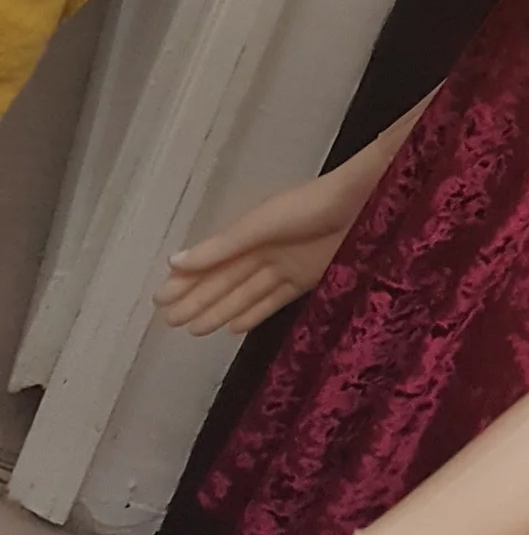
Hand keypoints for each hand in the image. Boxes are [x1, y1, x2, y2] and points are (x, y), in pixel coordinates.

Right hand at [154, 168, 364, 335]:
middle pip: (223, 280)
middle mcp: (263, 250)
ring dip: (219, 310)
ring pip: (243, 293)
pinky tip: (233, 327)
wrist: (362, 204)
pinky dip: (253, 313)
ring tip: (194, 330)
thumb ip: (222, 247)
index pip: (210, 261)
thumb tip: (176, 261)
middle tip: (168, 321)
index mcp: (249, 232)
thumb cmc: (310, 206)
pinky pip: (272, 300)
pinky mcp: (306, 279)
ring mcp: (284, 266)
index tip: (160, 300)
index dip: (186, 281)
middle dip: (196, 300)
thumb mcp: (261, 225)